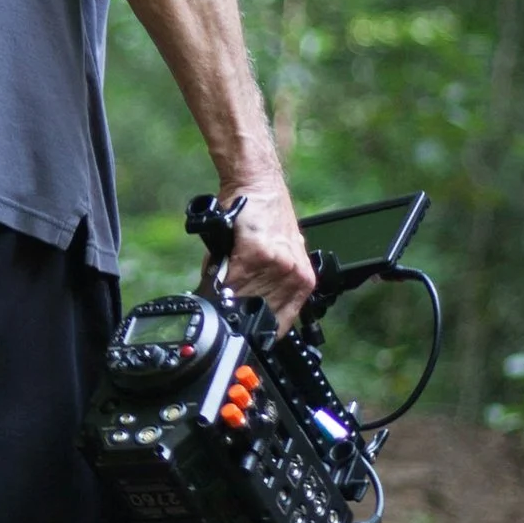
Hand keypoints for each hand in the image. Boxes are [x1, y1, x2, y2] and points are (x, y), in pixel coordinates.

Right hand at [210, 174, 314, 331]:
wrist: (257, 185)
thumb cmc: (262, 219)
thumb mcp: (270, 258)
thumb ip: (257, 287)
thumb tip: (236, 313)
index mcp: (302, 281)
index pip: (279, 325)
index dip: (258, 333)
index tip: (243, 336)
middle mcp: (294, 275)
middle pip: (258, 313)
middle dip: (239, 313)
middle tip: (226, 306)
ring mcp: (278, 265)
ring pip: (244, 300)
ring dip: (229, 297)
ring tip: (224, 283)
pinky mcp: (258, 253)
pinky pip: (233, 282)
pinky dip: (222, 282)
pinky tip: (220, 273)